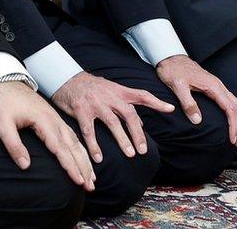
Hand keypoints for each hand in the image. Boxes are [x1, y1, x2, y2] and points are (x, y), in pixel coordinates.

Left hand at [0, 81, 94, 191]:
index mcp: (43, 121)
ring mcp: (55, 119)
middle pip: (72, 147)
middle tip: (90, 186)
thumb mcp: (1, 123)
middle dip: (83, 167)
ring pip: (75, 141)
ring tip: (92, 177)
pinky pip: (71, 136)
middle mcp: (53, 120)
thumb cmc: (2, 103)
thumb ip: (13, 144)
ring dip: (84, 160)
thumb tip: (25, 166)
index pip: (59, 148)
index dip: (70, 166)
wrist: (4, 81)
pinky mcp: (53, 119)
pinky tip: (83, 158)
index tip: (78, 181)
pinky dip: (80, 149)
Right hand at [52, 71, 173, 162]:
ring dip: (122, 139)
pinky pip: (89, 131)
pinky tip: (99, 158)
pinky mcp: (81, 110)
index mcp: (119, 91)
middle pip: (129, 114)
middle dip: (137, 133)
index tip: (170, 109)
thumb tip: (141, 124)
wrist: (66, 77)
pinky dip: (94, 145)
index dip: (156, 102)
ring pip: (112, 123)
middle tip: (143, 150)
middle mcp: (110, 96)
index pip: (142, 95)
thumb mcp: (110, 91)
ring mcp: (96, 103)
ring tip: (129, 154)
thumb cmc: (91, 87)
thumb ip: (125, 105)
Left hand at [155, 55, 236, 146]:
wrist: (170, 57)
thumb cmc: (173, 70)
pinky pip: (229, 101)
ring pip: (235, 104)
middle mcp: (218, 86)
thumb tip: (198, 120)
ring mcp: (217, 86)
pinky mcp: (213, 87)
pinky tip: (230, 121)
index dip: (233, 125)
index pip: (230, 108)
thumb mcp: (177, 86)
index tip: (233, 139)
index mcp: (213, 86)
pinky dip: (233, 114)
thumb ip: (188, 102)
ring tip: (236, 136)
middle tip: (236, 143)